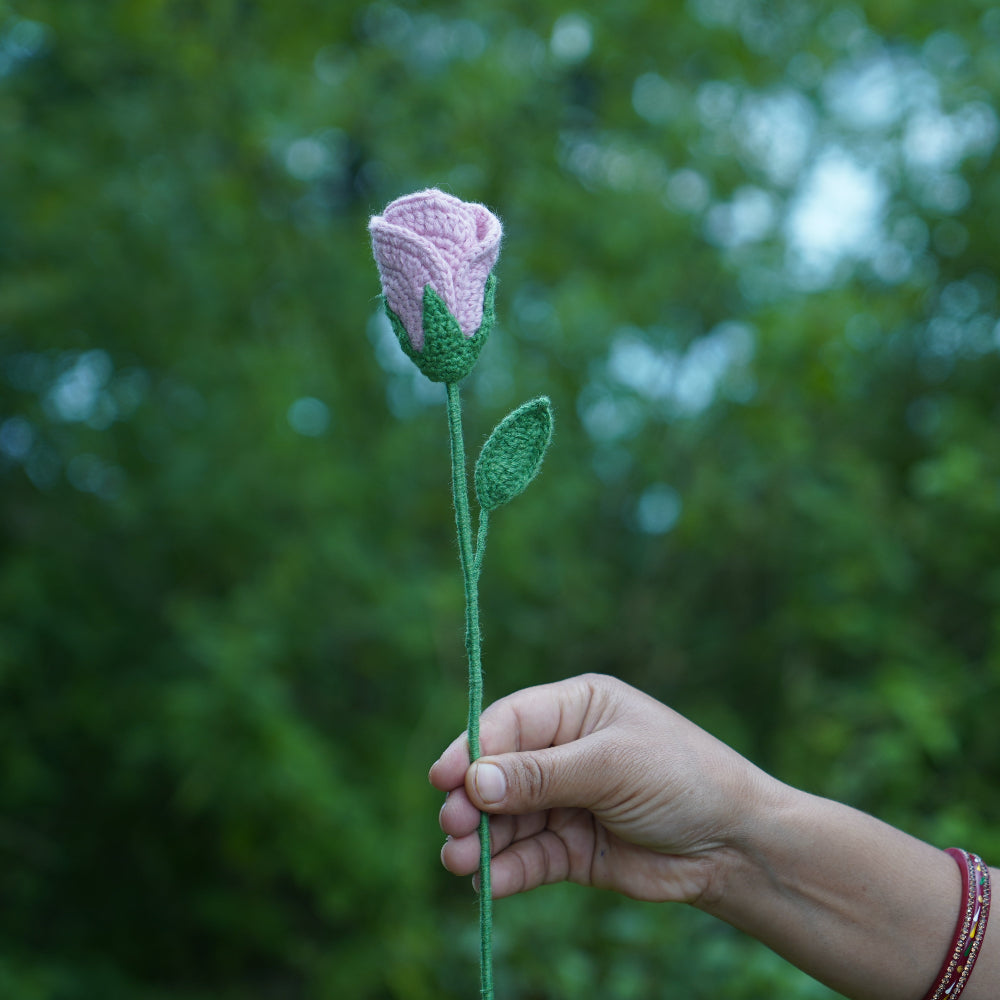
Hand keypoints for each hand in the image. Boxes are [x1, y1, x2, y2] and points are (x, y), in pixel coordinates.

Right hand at [429, 673, 779, 901]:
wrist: (735, 845)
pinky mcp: (572, 849)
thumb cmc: (681, 778)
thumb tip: (475, 780)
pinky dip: (505, 872)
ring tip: (460, 862)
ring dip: (481, 841)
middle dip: (472, 800)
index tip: (444, 779)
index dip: (472, 749)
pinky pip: (528, 858)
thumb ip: (542, 775)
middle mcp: (564, 752)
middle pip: (498, 773)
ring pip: (506, 820)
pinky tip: (488, 885)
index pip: (509, 723)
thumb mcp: (611, 765)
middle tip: (454, 826)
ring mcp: (566, 802)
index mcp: (576, 709)